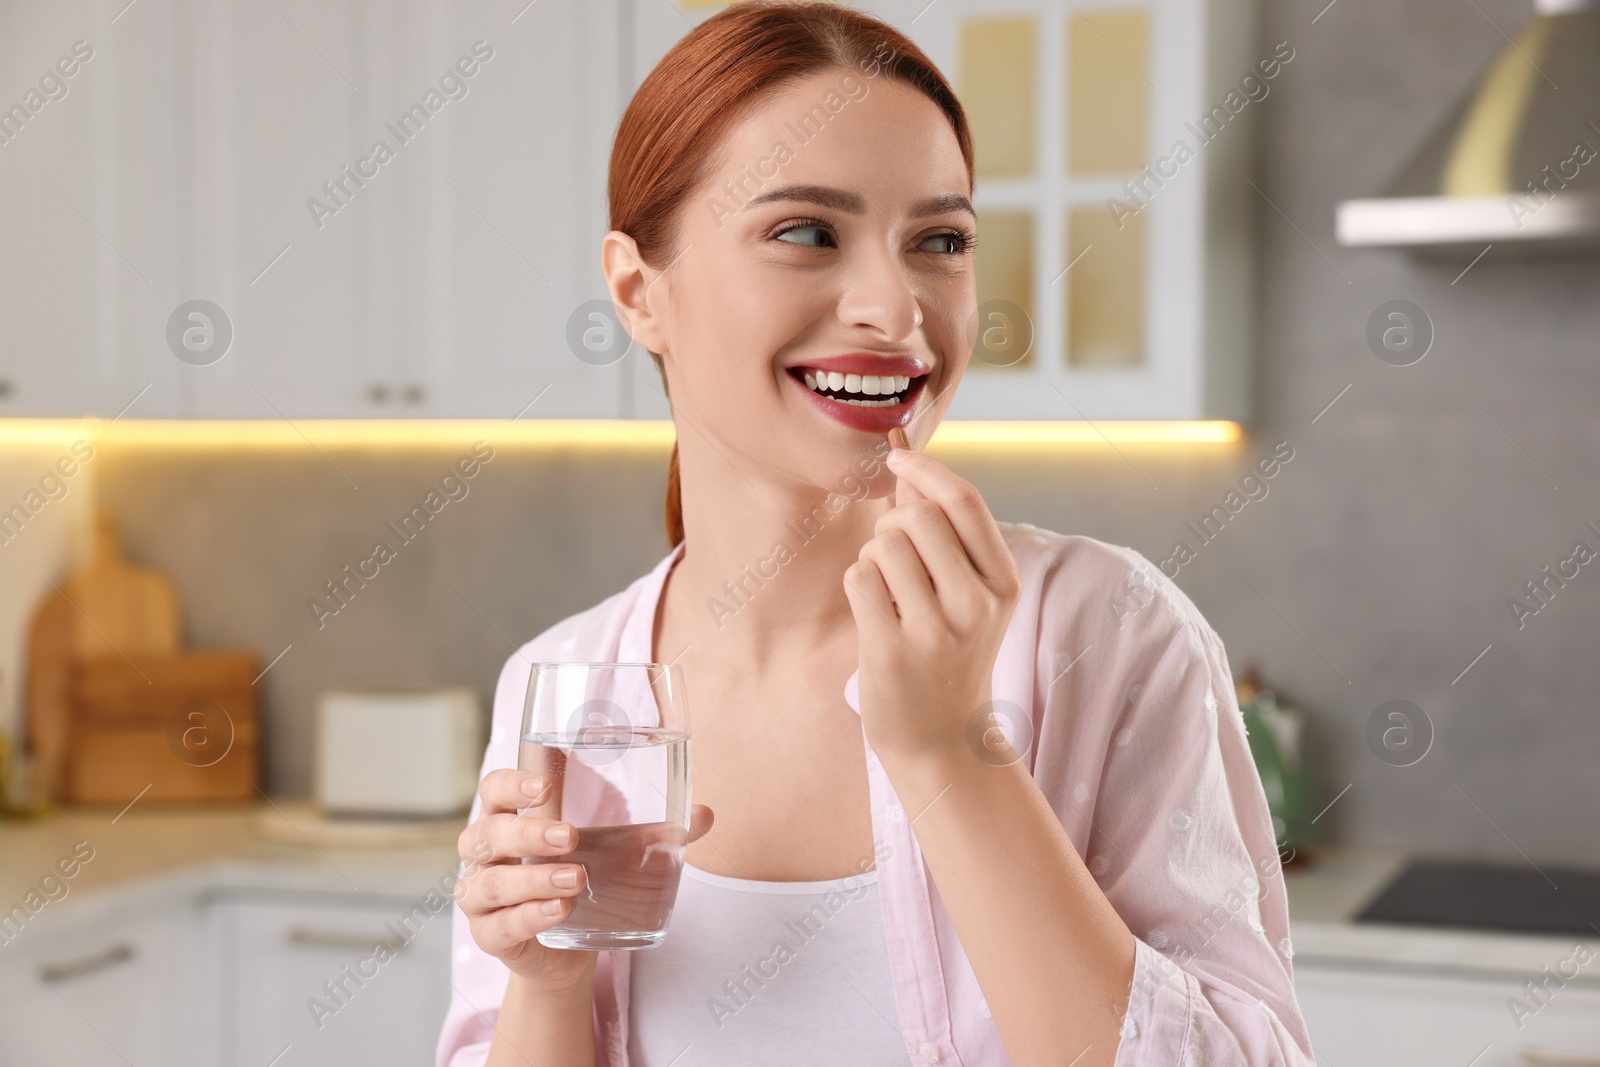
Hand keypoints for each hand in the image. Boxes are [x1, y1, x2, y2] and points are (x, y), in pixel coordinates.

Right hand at [456, 769, 713, 992]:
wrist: (567, 949)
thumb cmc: (582, 881)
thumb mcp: (614, 854)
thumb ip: (654, 834)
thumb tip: (705, 813)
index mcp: (508, 820)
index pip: (492, 790)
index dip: (510, 784)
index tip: (545, 785)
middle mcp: (485, 856)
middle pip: (487, 834)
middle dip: (528, 834)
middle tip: (570, 836)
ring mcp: (481, 899)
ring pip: (489, 883)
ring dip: (533, 879)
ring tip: (576, 879)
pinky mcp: (491, 937)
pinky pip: (500, 926)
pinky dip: (528, 917)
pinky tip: (558, 911)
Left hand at [842, 448, 1021, 762]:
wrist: (941, 739)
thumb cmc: (948, 653)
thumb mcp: (966, 592)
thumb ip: (940, 528)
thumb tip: (908, 459)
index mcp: (1003, 583)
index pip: (964, 501)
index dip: (926, 469)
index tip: (897, 457)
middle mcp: (977, 605)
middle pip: (917, 518)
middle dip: (892, 526)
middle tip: (894, 560)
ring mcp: (936, 631)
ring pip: (883, 546)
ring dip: (873, 559)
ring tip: (888, 594)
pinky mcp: (893, 651)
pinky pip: (859, 578)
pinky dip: (858, 585)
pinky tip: (875, 615)